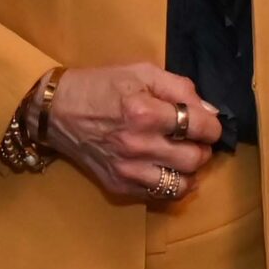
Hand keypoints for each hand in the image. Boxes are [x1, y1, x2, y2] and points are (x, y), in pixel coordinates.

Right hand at [41, 63, 223, 201]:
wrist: (56, 112)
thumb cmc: (101, 86)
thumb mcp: (141, 72)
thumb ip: (180, 88)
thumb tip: (210, 111)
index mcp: (145, 112)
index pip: (200, 127)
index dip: (212, 125)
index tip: (207, 123)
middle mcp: (138, 145)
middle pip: (195, 159)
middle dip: (203, 148)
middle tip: (194, 138)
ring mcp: (127, 171)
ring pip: (181, 184)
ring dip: (189, 170)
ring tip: (182, 156)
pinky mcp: (119, 186)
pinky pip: (159, 195)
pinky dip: (170, 184)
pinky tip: (166, 168)